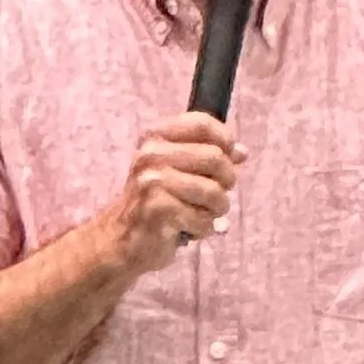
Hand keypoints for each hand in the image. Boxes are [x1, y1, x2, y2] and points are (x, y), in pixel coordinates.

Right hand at [104, 113, 243, 274]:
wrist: (122, 239)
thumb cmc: (157, 203)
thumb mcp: (179, 173)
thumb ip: (209, 158)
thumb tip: (242, 151)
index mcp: (156, 138)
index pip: (202, 123)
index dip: (225, 141)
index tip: (227, 158)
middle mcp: (151, 154)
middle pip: (216, 158)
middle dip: (226, 183)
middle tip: (213, 196)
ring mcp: (152, 181)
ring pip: (215, 192)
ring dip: (215, 211)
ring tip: (198, 214)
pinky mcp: (157, 209)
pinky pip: (204, 219)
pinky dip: (202, 229)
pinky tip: (185, 229)